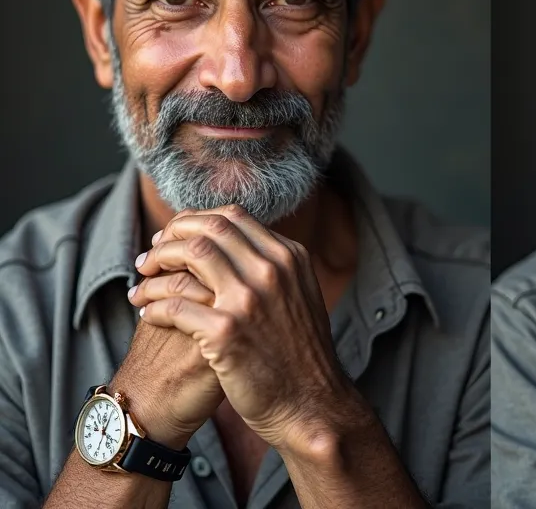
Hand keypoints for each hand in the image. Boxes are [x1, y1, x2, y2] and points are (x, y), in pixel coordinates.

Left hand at [130, 204, 369, 453]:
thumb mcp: (300, 297)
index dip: (196, 222)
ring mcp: (251, 299)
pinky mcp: (226, 332)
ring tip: (141, 280)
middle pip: (210, 229)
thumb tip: (242, 245)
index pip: (234, 217)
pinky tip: (146, 312)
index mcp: (290, 257)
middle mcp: (273, 270)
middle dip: (171, 236)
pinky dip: (154, 303)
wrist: (310, 403)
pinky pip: (175, 303)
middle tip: (150, 254)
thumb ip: (276, 269)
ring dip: (157, 263)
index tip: (175, 237)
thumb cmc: (299, 355)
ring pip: (190, 255)